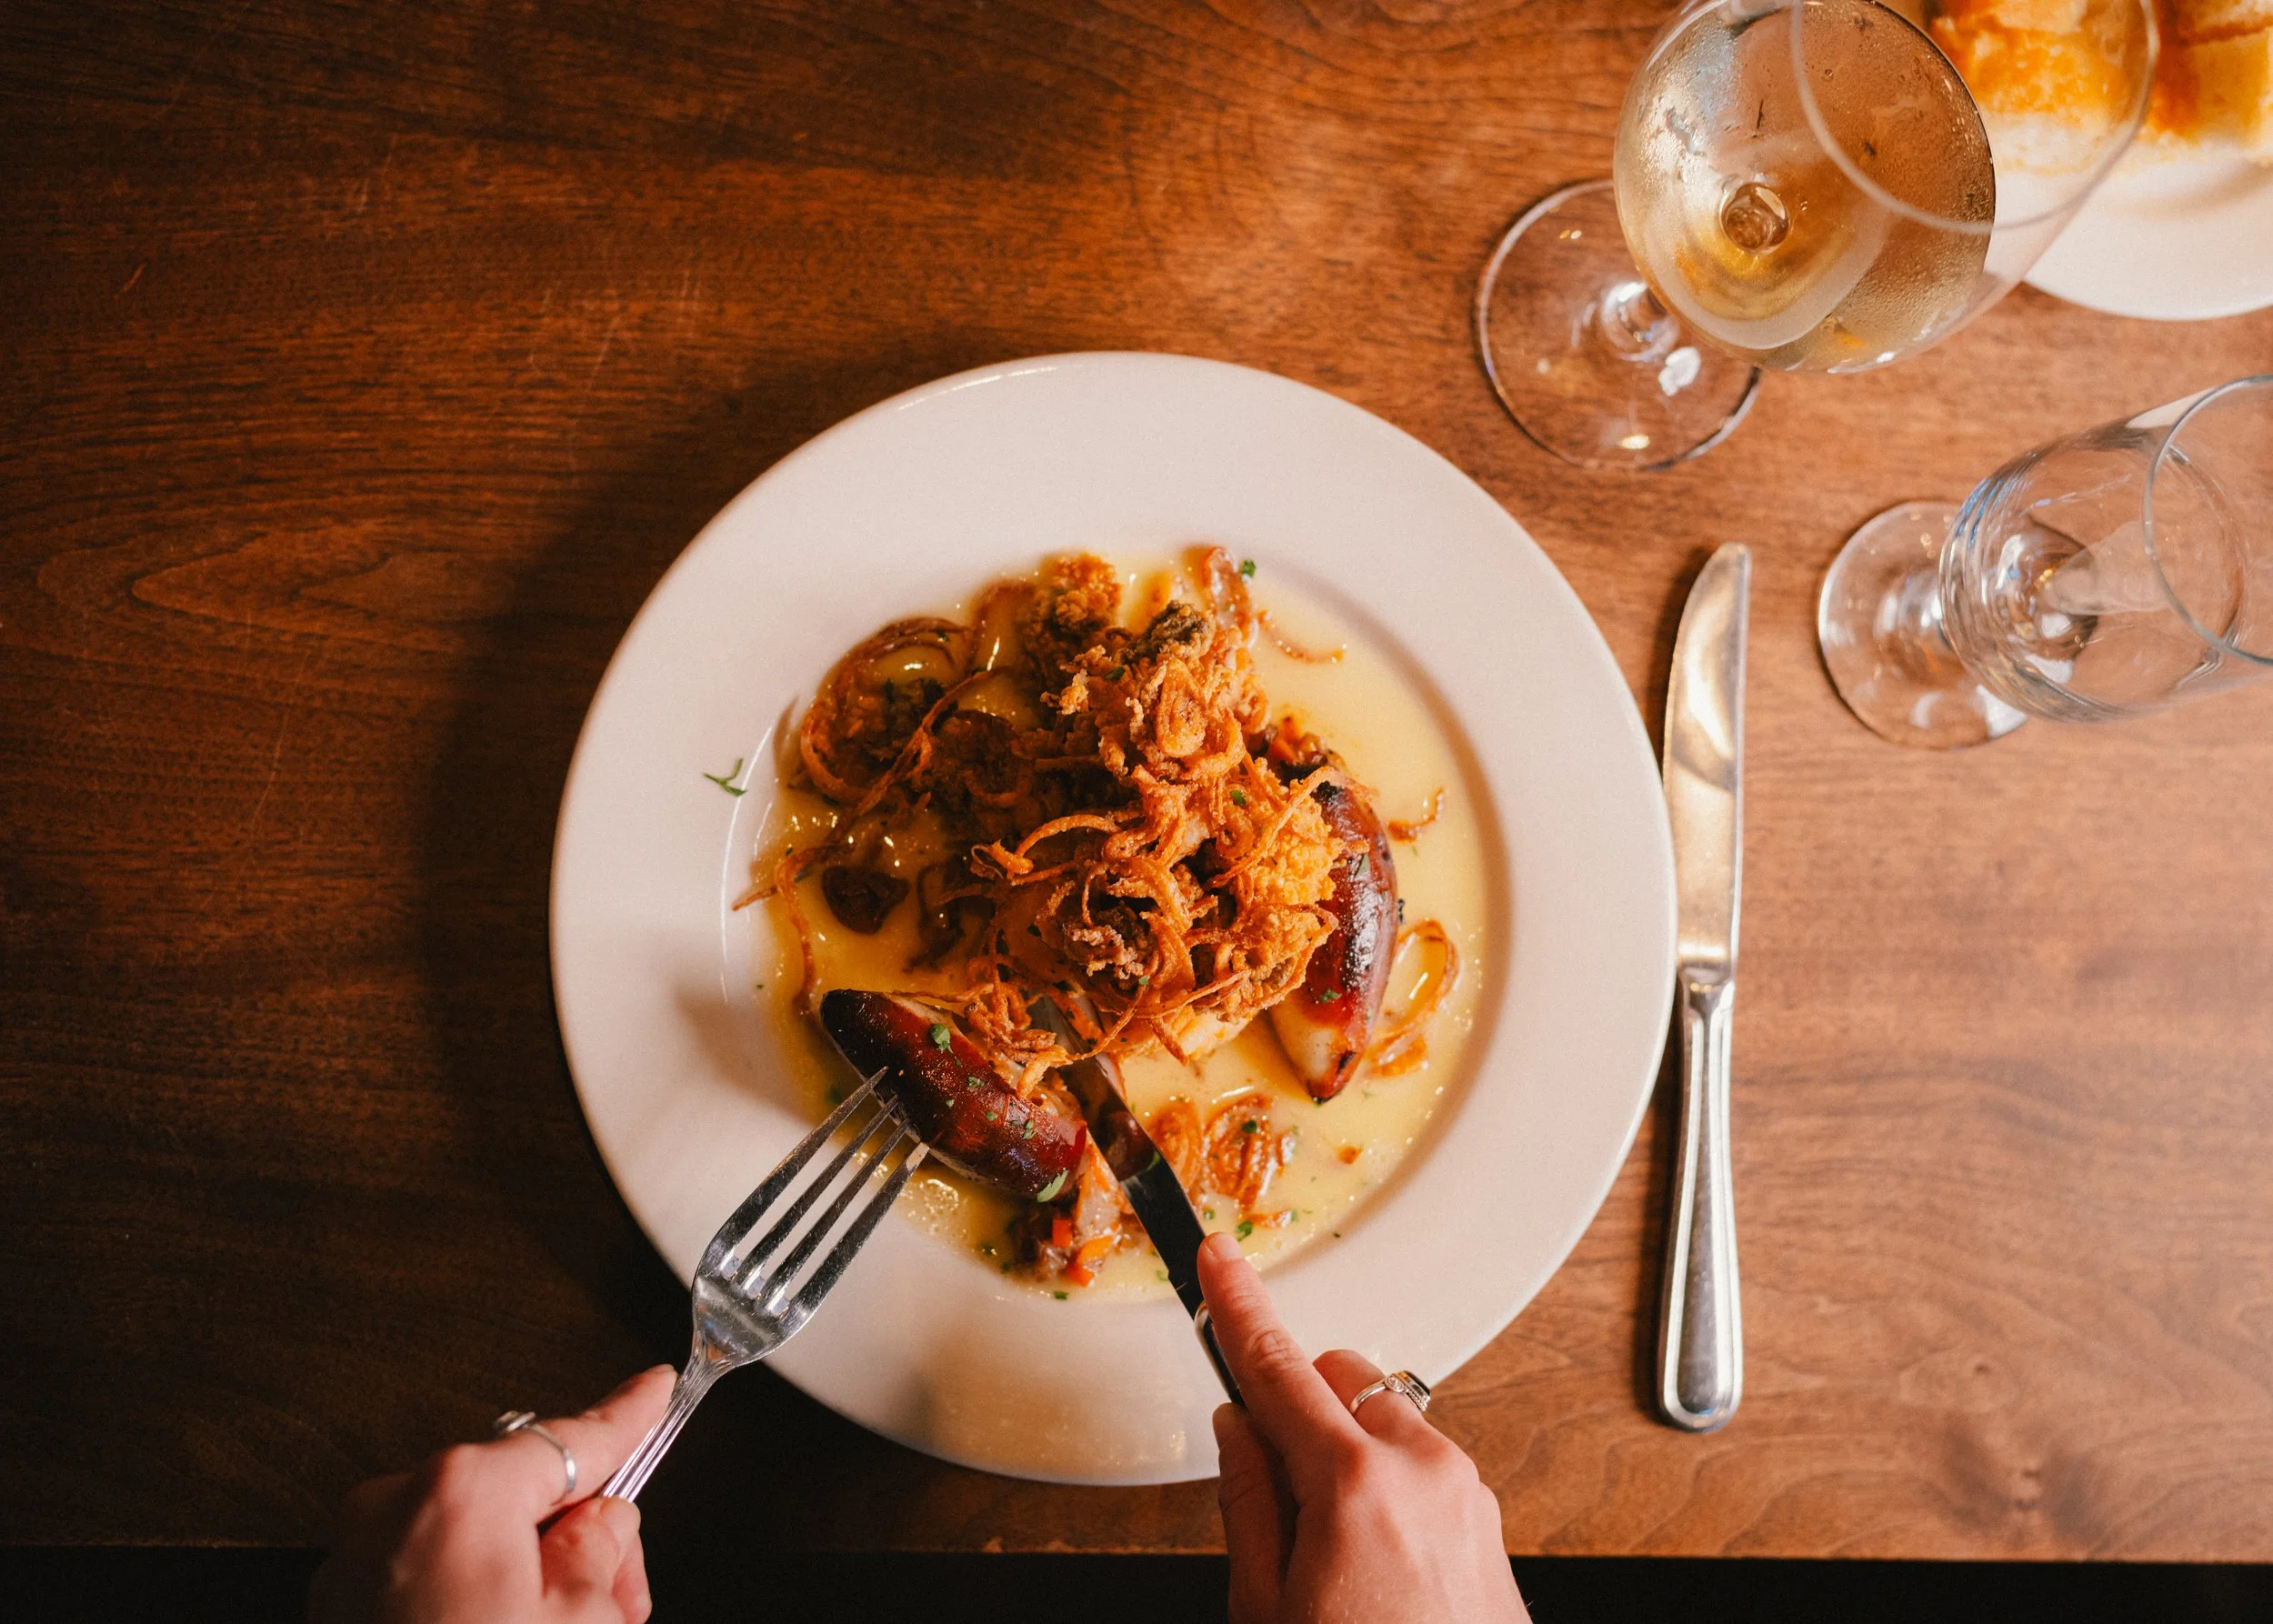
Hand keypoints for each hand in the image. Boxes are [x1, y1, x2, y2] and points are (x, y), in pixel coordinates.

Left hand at [310, 1366, 676, 1623]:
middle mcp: (397, 1505)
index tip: (652, 1389)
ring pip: (477, 1533)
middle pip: (523, 1492)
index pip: (571, 1438)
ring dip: (527, 1573)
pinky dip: (474, 1594)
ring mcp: (358, 1555)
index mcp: (463, 1492)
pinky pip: (430, 1567)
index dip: (627, 1415)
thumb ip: (599, 1551)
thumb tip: (599, 1525)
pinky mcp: (340, 1603)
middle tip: (618, 1604)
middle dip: (575, 1540)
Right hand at [1198, 1233, 1529, 1623]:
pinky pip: (1423, 1462)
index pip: (1276, 1365)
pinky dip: (1385, 1478)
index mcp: (1354, 1484)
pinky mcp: (1490, 1521)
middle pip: (1339, 1374)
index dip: (1236, 1306)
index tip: (1217, 1259)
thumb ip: (1247, 1500)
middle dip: (1296, 1400)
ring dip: (1344, 1444)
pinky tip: (1367, 1555)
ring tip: (1324, 1543)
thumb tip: (1238, 1429)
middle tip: (1267, 1478)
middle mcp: (1423, 1470)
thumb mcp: (1266, 1607)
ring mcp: (1466, 1493)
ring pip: (1384, 1417)